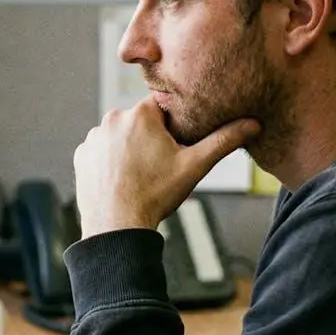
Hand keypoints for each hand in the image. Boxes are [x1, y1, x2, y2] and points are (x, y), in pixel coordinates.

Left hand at [74, 98, 259, 238]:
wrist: (117, 227)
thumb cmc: (157, 195)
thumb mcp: (194, 166)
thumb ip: (223, 141)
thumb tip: (254, 123)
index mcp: (141, 114)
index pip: (163, 108)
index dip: (173, 126)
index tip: (176, 146)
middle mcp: (113, 118)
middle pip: (140, 122)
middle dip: (150, 138)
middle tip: (159, 166)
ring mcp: (94, 137)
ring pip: (120, 136)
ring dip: (129, 149)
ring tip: (140, 175)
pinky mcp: (82, 155)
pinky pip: (101, 151)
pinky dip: (110, 161)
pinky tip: (121, 180)